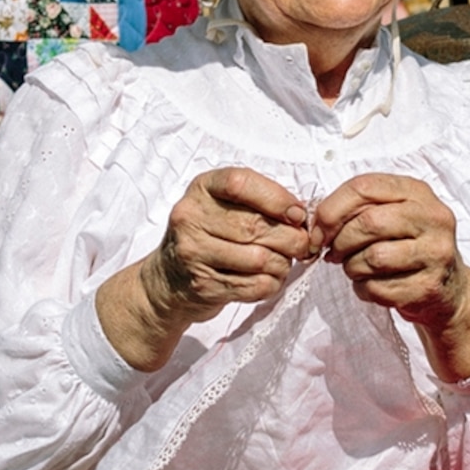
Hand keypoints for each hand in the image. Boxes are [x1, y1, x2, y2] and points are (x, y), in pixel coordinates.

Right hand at [141, 167, 317, 327]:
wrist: (168, 280)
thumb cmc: (206, 238)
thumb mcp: (222, 207)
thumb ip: (258, 203)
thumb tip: (301, 217)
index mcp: (201, 189)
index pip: (241, 183)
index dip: (276, 198)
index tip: (297, 213)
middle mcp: (191, 217)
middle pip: (255, 225)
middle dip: (290, 238)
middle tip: (301, 245)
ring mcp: (193, 252)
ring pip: (260, 259)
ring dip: (282, 265)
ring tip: (282, 264)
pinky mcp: (202, 285)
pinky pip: (254, 286)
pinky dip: (271, 284)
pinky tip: (268, 279)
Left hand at [314, 172, 469, 324]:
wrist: (449, 289)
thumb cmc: (410, 247)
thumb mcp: (392, 215)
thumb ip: (359, 210)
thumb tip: (318, 224)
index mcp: (417, 192)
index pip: (364, 187)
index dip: (331, 209)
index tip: (318, 229)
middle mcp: (433, 218)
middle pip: (369, 223)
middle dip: (340, 241)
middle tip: (334, 253)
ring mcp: (435, 253)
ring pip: (372, 258)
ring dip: (351, 267)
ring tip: (356, 268)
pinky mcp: (429, 286)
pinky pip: (378, 288)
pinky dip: (363, 289)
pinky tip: (371, 284)